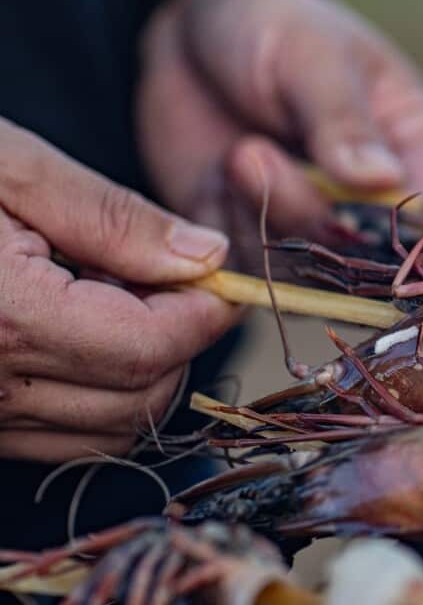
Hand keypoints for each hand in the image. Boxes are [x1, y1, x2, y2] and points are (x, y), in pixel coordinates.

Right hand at [0, 120, 239, 461]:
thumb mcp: (3, 166)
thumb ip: (109, 216)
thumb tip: (205, 255)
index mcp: (2, 319)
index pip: (153, 348)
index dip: (205, 312)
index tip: (218, 274)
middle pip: (140, 400)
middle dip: (177, 343)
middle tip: (162, 277)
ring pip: (105, 432)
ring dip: (138, 372)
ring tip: (109, 296)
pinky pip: (54, 437)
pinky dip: (91, 394)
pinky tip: (70, 327)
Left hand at [137, 0, 422, 265]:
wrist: (191, 28)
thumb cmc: (273, 25)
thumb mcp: (313, 57)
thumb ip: (344, 121)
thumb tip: (384, 179)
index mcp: (416, 151)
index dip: (386, 227)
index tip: (333, 193)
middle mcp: (376, 202)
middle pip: (363, 255)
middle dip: (304, 212)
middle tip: (249, 152)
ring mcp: (318, 226)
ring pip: (306, 270)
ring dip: (261, 217)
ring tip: (235, 154)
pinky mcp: (260, 240)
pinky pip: (253, 269)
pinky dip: (229, 229)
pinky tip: (219, 175)